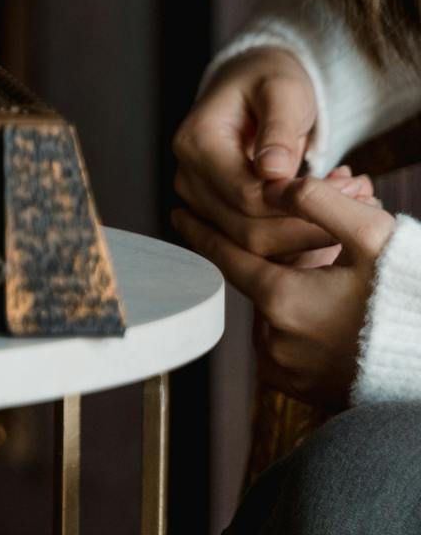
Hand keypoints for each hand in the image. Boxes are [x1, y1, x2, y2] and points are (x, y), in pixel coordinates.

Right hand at [173, 47, 371, 258]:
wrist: (253, 85)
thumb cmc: (269, 82)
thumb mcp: (283, 92)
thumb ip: (278, 129)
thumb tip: (272, 171)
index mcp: (195, 144)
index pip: (245, 196)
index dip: (297, 203)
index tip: (347, 188)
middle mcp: (187, 176)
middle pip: (245, 229)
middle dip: (306, 224)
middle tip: (359, 199)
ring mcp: (196, 198)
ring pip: (251, 244)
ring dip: (304, 234)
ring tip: (346, 203)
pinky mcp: (214, 213)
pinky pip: (254, 241)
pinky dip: (294, 236)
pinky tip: (325, 213)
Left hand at [174, 177, 395, 406]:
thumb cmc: (413, 297)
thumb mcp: (374, 236)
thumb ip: (318, 201)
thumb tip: (274, 183)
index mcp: (284, 300)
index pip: (227, 257)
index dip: (204, 232)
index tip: (180, 215)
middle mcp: (276, 341)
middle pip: (263, 286)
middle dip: (284, 265)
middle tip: (327, 254)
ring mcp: (291, 373)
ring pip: (277, 318)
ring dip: (296, 297)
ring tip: (342, 287)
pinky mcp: (308, 393)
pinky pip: (289, 350)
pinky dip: (303, 329)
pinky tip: (338, 317)